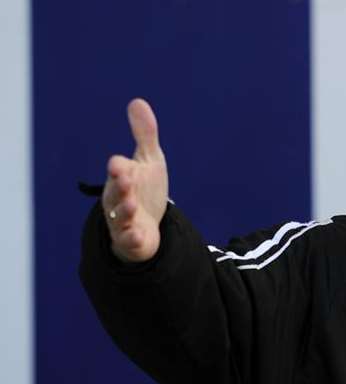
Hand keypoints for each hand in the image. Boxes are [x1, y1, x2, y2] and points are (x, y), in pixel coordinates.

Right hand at [102, 98, 168, 261]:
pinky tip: (139, 235)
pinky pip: (130, 240)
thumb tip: (137, 101)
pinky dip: (132, 238)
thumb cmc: (145, 190)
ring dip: (124, 210)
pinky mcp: (132, 239)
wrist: (148, 226)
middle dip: (119, 185)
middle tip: (124, 178)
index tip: (119, 163)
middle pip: (115, 192)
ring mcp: (124, 220)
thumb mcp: (149, 161)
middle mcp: (119, 198)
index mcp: (122, 178)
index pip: (118, 170)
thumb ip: (145, 134)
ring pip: (120, 216)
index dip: (119, 167)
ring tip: (131, 205)